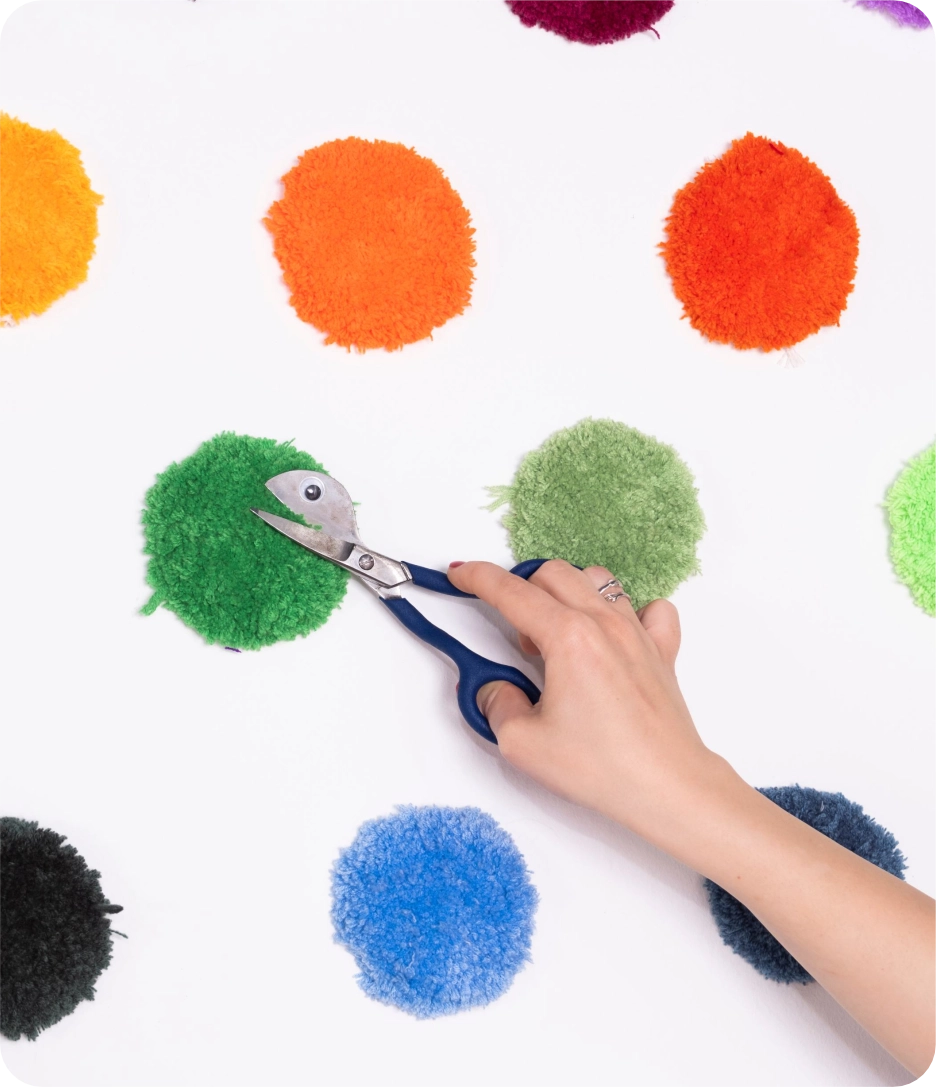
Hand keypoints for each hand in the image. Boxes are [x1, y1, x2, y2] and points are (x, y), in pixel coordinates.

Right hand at [447, 559, 729, 841]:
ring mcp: (638, 633)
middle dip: (521, 589)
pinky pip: (649, 608)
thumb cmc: (603, 767)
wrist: (667, 788)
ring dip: (567, 594)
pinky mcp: (662, 651)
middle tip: (512, 632)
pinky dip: (627, 610)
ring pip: (596, 581)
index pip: (511, 592)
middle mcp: (604, 624)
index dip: (477, 578)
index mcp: (568, 637)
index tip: (458, 574)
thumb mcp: (523, 743)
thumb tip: (495, 688)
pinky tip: (612, 636)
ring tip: (556, 636)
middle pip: (552, 574)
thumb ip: (497, 704)